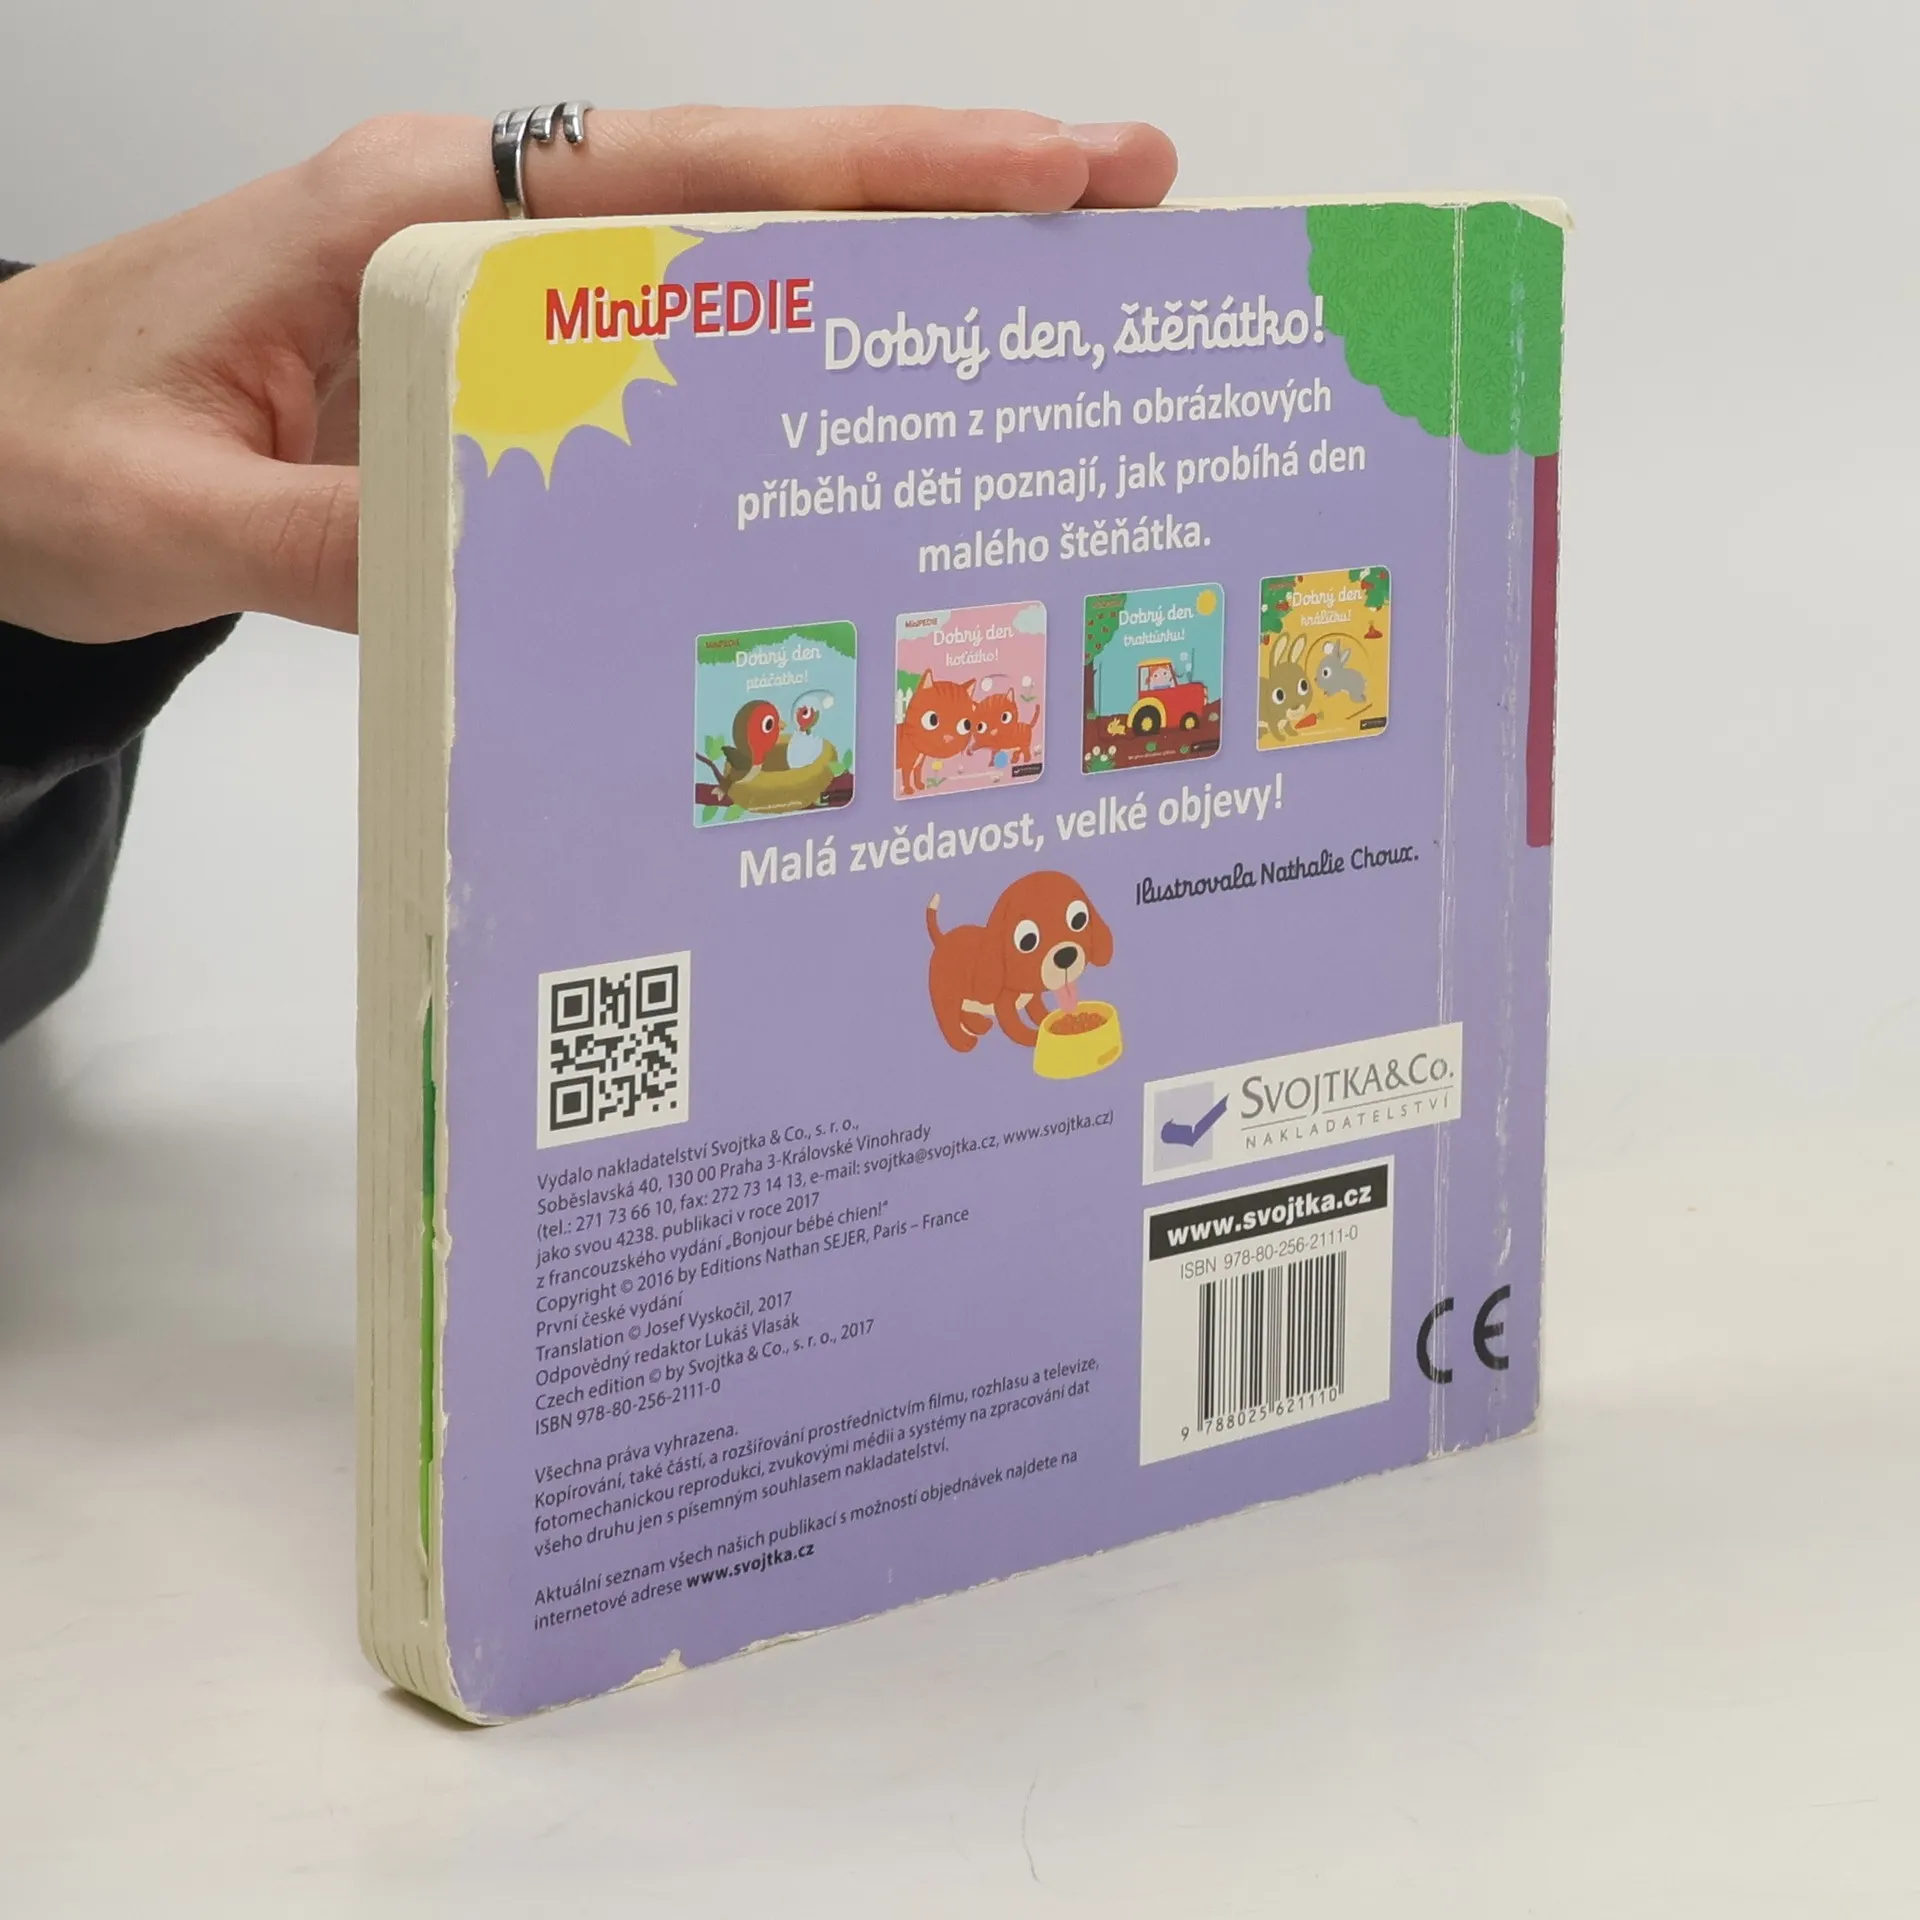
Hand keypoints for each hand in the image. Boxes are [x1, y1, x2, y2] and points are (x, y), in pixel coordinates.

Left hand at [0, 108, 1175, 642]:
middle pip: (756, 195)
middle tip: (1125, 209)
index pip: (695, 179)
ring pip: (736, 266)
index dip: (886, 176)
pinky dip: (791, 366)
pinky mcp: (502, 372)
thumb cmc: (44, 444)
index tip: (1050, 167)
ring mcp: (502, 298)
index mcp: (421, 226)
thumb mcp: (163, 513)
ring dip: (894, 277)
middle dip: (949, 199)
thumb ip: (335, 542)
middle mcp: (485, 238)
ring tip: (1054, 303)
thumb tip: (519, 574)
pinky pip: (677, 357)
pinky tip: (871, 406)